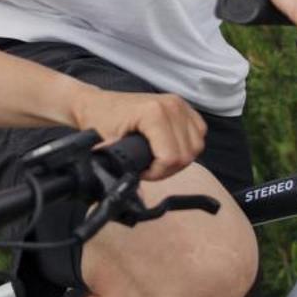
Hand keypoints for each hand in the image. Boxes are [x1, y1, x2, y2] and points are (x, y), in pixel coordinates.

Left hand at [66, 86, 206, 181]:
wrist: (97, 103)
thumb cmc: (100, 122)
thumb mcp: (108, 147)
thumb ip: (123, 169)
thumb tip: (133, 192)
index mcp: (154, 112)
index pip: (171, 157)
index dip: (156, 173)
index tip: (140, 171)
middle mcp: (172, 106)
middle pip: (186, 155)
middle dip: (166, 168)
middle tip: (147, 167)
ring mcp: (179, 104)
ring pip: (196, 146)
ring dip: (178, 159)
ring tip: (156, 158)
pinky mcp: (184, 107)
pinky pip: (199, 134)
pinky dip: (187, 145)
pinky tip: (168, 147)